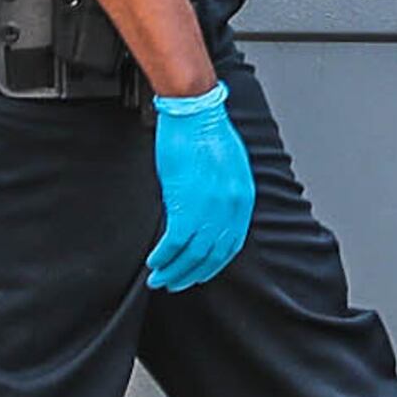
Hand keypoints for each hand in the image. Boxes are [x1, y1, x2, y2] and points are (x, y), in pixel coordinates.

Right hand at [146, 82, 255, 292]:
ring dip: (173, 270)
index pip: (231, 244)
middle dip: (192, 273)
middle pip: (212, 254)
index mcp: (243, 198)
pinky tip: (153, 262)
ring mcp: (209, 208)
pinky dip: (163, 256)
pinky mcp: (185, 203)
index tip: (200, 273)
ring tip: (160, 278)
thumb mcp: (228, 168)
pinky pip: (174, 242)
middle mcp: (230, 208)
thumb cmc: (207, 134)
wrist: (195, 113)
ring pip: (192, 252)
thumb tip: (211, 213)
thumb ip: (223, 195)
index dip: (214, 263)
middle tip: (176, 283)